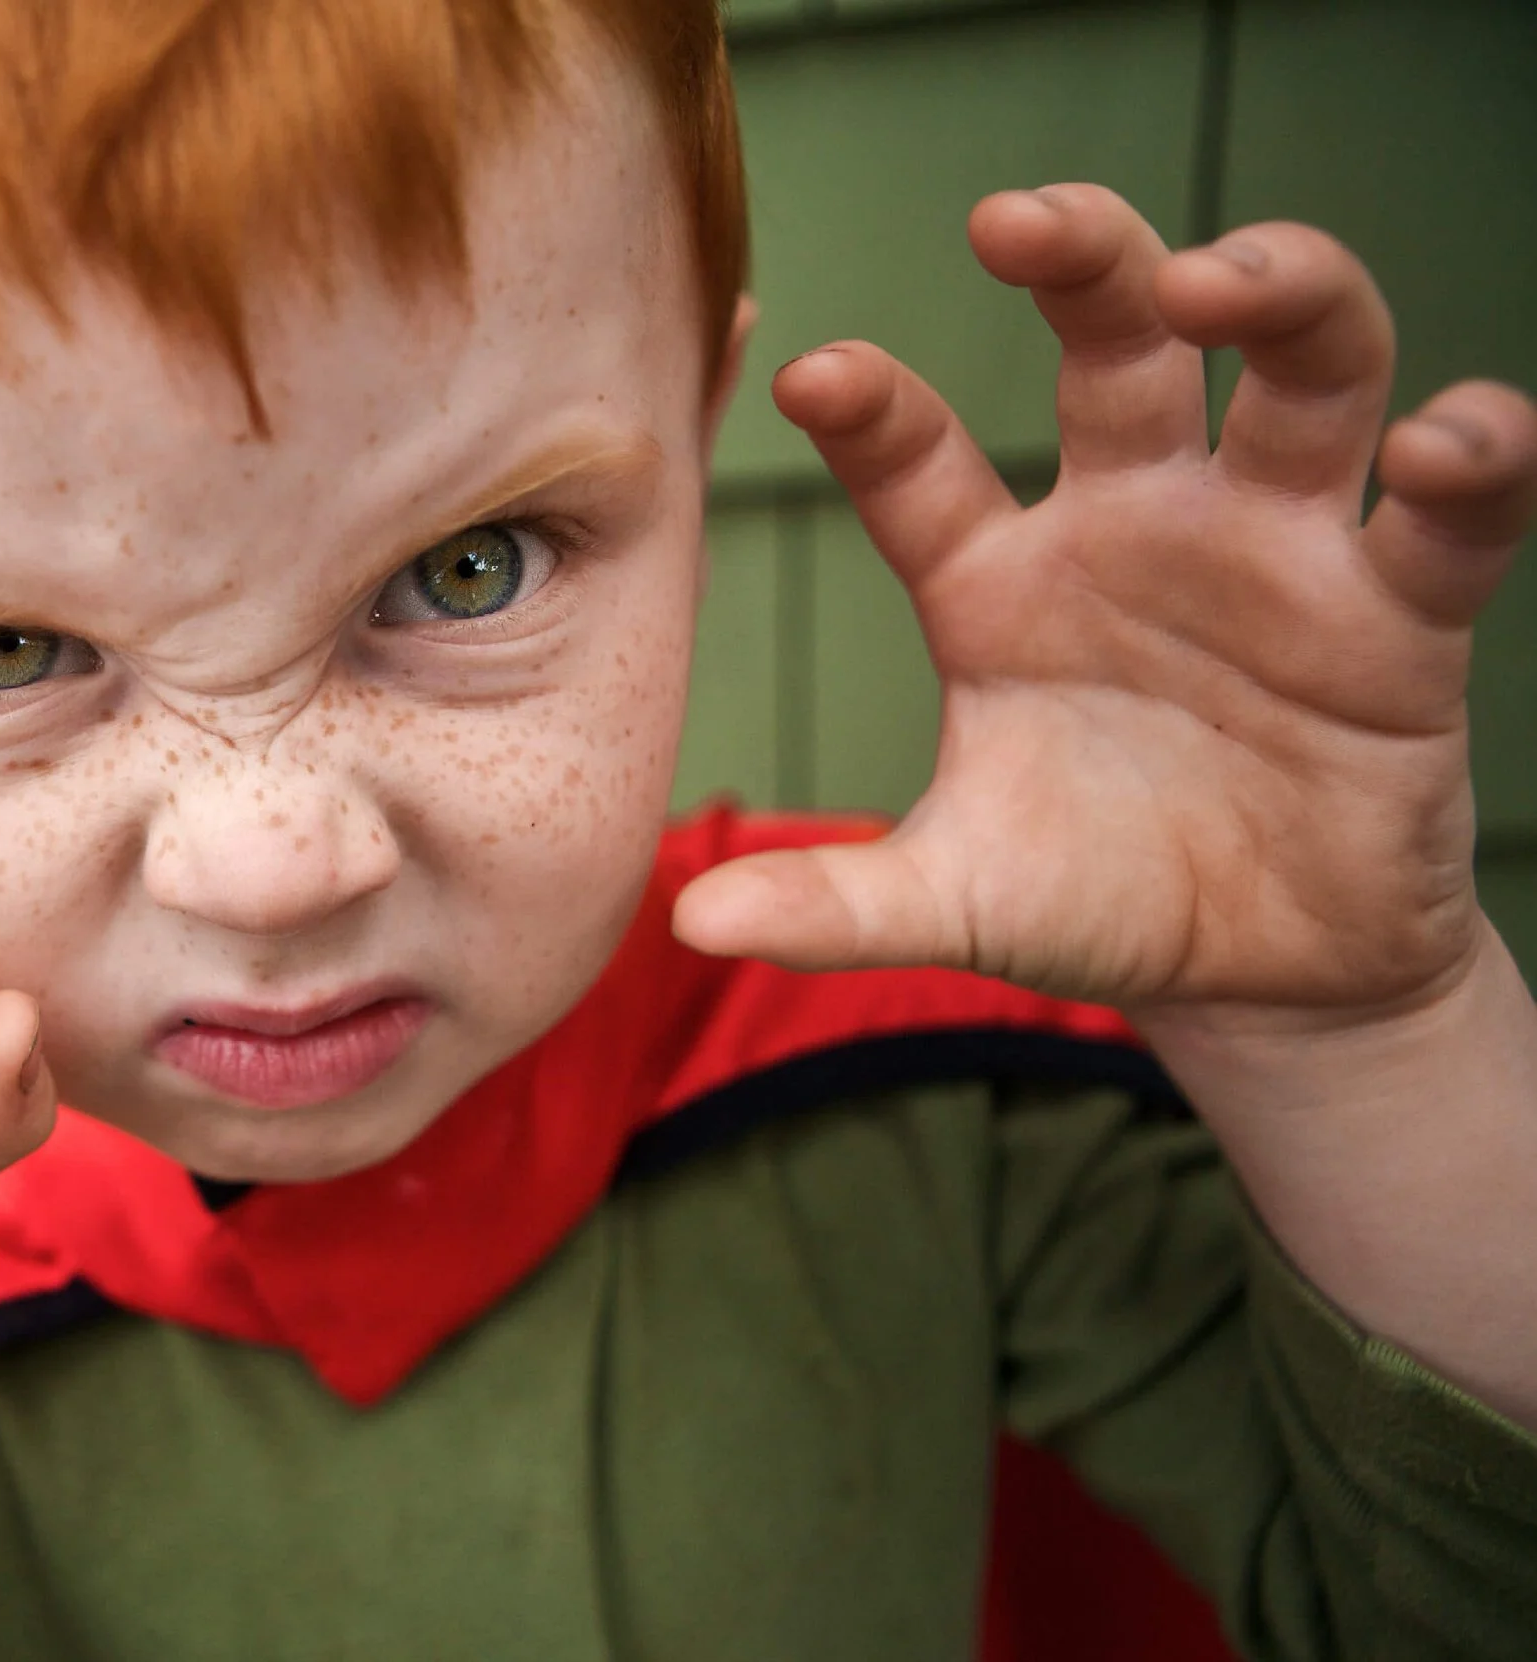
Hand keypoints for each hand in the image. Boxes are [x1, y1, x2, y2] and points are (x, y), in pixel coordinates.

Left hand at [674, 184, 1536, 1019]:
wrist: (1258, 979)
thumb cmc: (1092, 897)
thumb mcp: (956, 899)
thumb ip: (838, 902)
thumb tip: (690, 918)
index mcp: (998, 579)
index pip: (923, 459)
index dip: (874, 408)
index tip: (813, 374)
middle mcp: (1133, 525)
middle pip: (1122, 340)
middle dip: (1086, 259)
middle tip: (1022, 221)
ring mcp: (1272, 551)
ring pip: (1301, 367)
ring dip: (1279, 293)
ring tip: (1225, 283)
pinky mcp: (1400, 612)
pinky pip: (1454, 512)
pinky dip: (1470, 459)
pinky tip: (1448, 443)